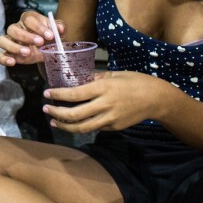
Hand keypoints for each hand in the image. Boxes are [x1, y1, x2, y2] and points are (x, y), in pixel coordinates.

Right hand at [0, 10, 63, 65]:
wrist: (50, 50)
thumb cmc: (51, 37)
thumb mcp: (59, 32)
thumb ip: (60, 27)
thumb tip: (59, 28)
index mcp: (28, 19)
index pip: (28, 19)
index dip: (38, 27)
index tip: (50, 35)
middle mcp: (17, 28)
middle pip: (13, 28)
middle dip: (26, 36)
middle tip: (40, 43)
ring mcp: (10, 41)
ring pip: (2, 40)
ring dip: (13, 47)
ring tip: (27, 53)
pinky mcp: (8, 53)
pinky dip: (3, 59)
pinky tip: (12, 62)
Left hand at [42, 71, 165, 133]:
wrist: (156, 98)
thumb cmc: (134, 81)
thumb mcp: (113, 74)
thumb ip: (94, 77)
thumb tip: (76, 78)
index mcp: (103, 88)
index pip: (74, 94)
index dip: (57, 95)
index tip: (46, 93)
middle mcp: (105, 105)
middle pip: (74, 114)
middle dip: (56, 113)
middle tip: (46, 109)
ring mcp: (110, 119)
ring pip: (82, 128)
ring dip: (64, 126)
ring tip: (53, 122)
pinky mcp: (114, 127)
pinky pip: (94, 129)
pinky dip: (80, 127)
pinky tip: (72, 123)